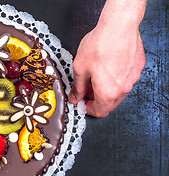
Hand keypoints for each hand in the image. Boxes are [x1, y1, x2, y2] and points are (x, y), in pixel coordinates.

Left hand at [69, 0, 146, 116]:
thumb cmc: (100, 44)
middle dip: (96, 100)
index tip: (82, 102)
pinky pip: (125, 80)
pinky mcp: (137, 68)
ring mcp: (132, 78)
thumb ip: (77, 87)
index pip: (99, 111)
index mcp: (108, 92)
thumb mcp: (80, 68)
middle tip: (86, 90)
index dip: (88, 109)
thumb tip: (75, 97)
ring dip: (106, 90)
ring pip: (118, 92)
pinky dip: (115, 79)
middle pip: (109, 104)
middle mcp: (123, 88)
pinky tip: (106, 68)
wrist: (118, 26)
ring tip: (95, 77)